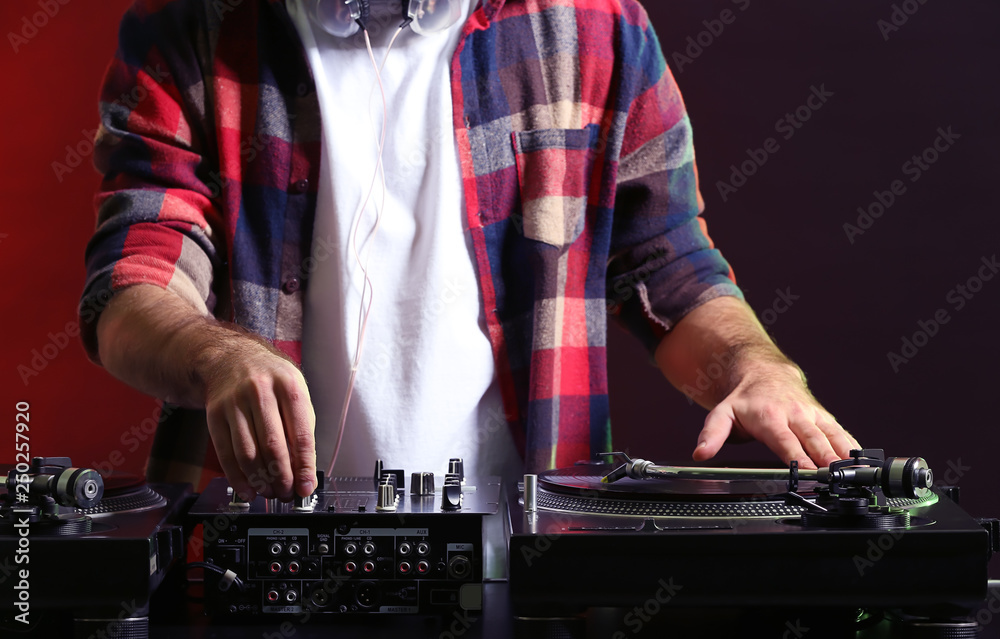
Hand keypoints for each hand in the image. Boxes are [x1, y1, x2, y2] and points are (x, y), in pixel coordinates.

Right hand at [199, 336, 316, 501]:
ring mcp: (234, 403)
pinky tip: (247, 489)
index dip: (304, 466)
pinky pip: (225, 453)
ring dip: (260, 481)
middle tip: (286, 493)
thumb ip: (301, 428)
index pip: (300, 434)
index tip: (306, 486)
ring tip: (270, 492)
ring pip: (247, 453)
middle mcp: (260, 392)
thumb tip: (304, 471)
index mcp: (289, 386)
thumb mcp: (295, 393)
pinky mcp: (215, 415)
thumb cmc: (270, 380)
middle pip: (272, 446)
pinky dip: (237, 477)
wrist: (231, 359)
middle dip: (281, 477)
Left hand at [691, 362, 859, 468]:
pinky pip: (841, 432)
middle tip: (837, 478)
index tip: (807, 473)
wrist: (764, 372)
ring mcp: (812, 415)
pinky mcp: (824, 417)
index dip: (797, 458)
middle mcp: (795, 415)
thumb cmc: (744, 398)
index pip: (785, 442)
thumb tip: (700, 453)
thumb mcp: (721, 413)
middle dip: (825, 460)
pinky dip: (853, 446)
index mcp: (770, 417)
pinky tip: (863, 462)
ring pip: (832, 436)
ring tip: (858, 472)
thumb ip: (711, 434)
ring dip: (844, 454)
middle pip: (813, 441)